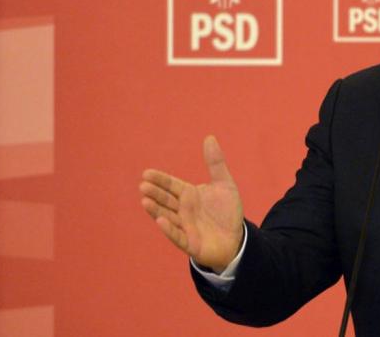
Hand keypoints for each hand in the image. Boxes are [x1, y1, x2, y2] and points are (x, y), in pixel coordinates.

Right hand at [140, 135, 243, 271]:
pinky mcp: (190, 243)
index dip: (160, 179)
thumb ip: (216, 163)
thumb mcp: (225, 184)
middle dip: (155, 193)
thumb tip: (209, 137)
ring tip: (145, 201)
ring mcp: (185, 226)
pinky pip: (178, 236)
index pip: (171, 185)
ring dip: (156, 210)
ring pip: (167, 217)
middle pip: (166, 200)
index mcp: (189, 195)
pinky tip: (160, 221)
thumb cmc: (226, 211)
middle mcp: (183, 210)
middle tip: (144, 185)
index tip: (146, 173)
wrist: (236, 238)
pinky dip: (169, 229)